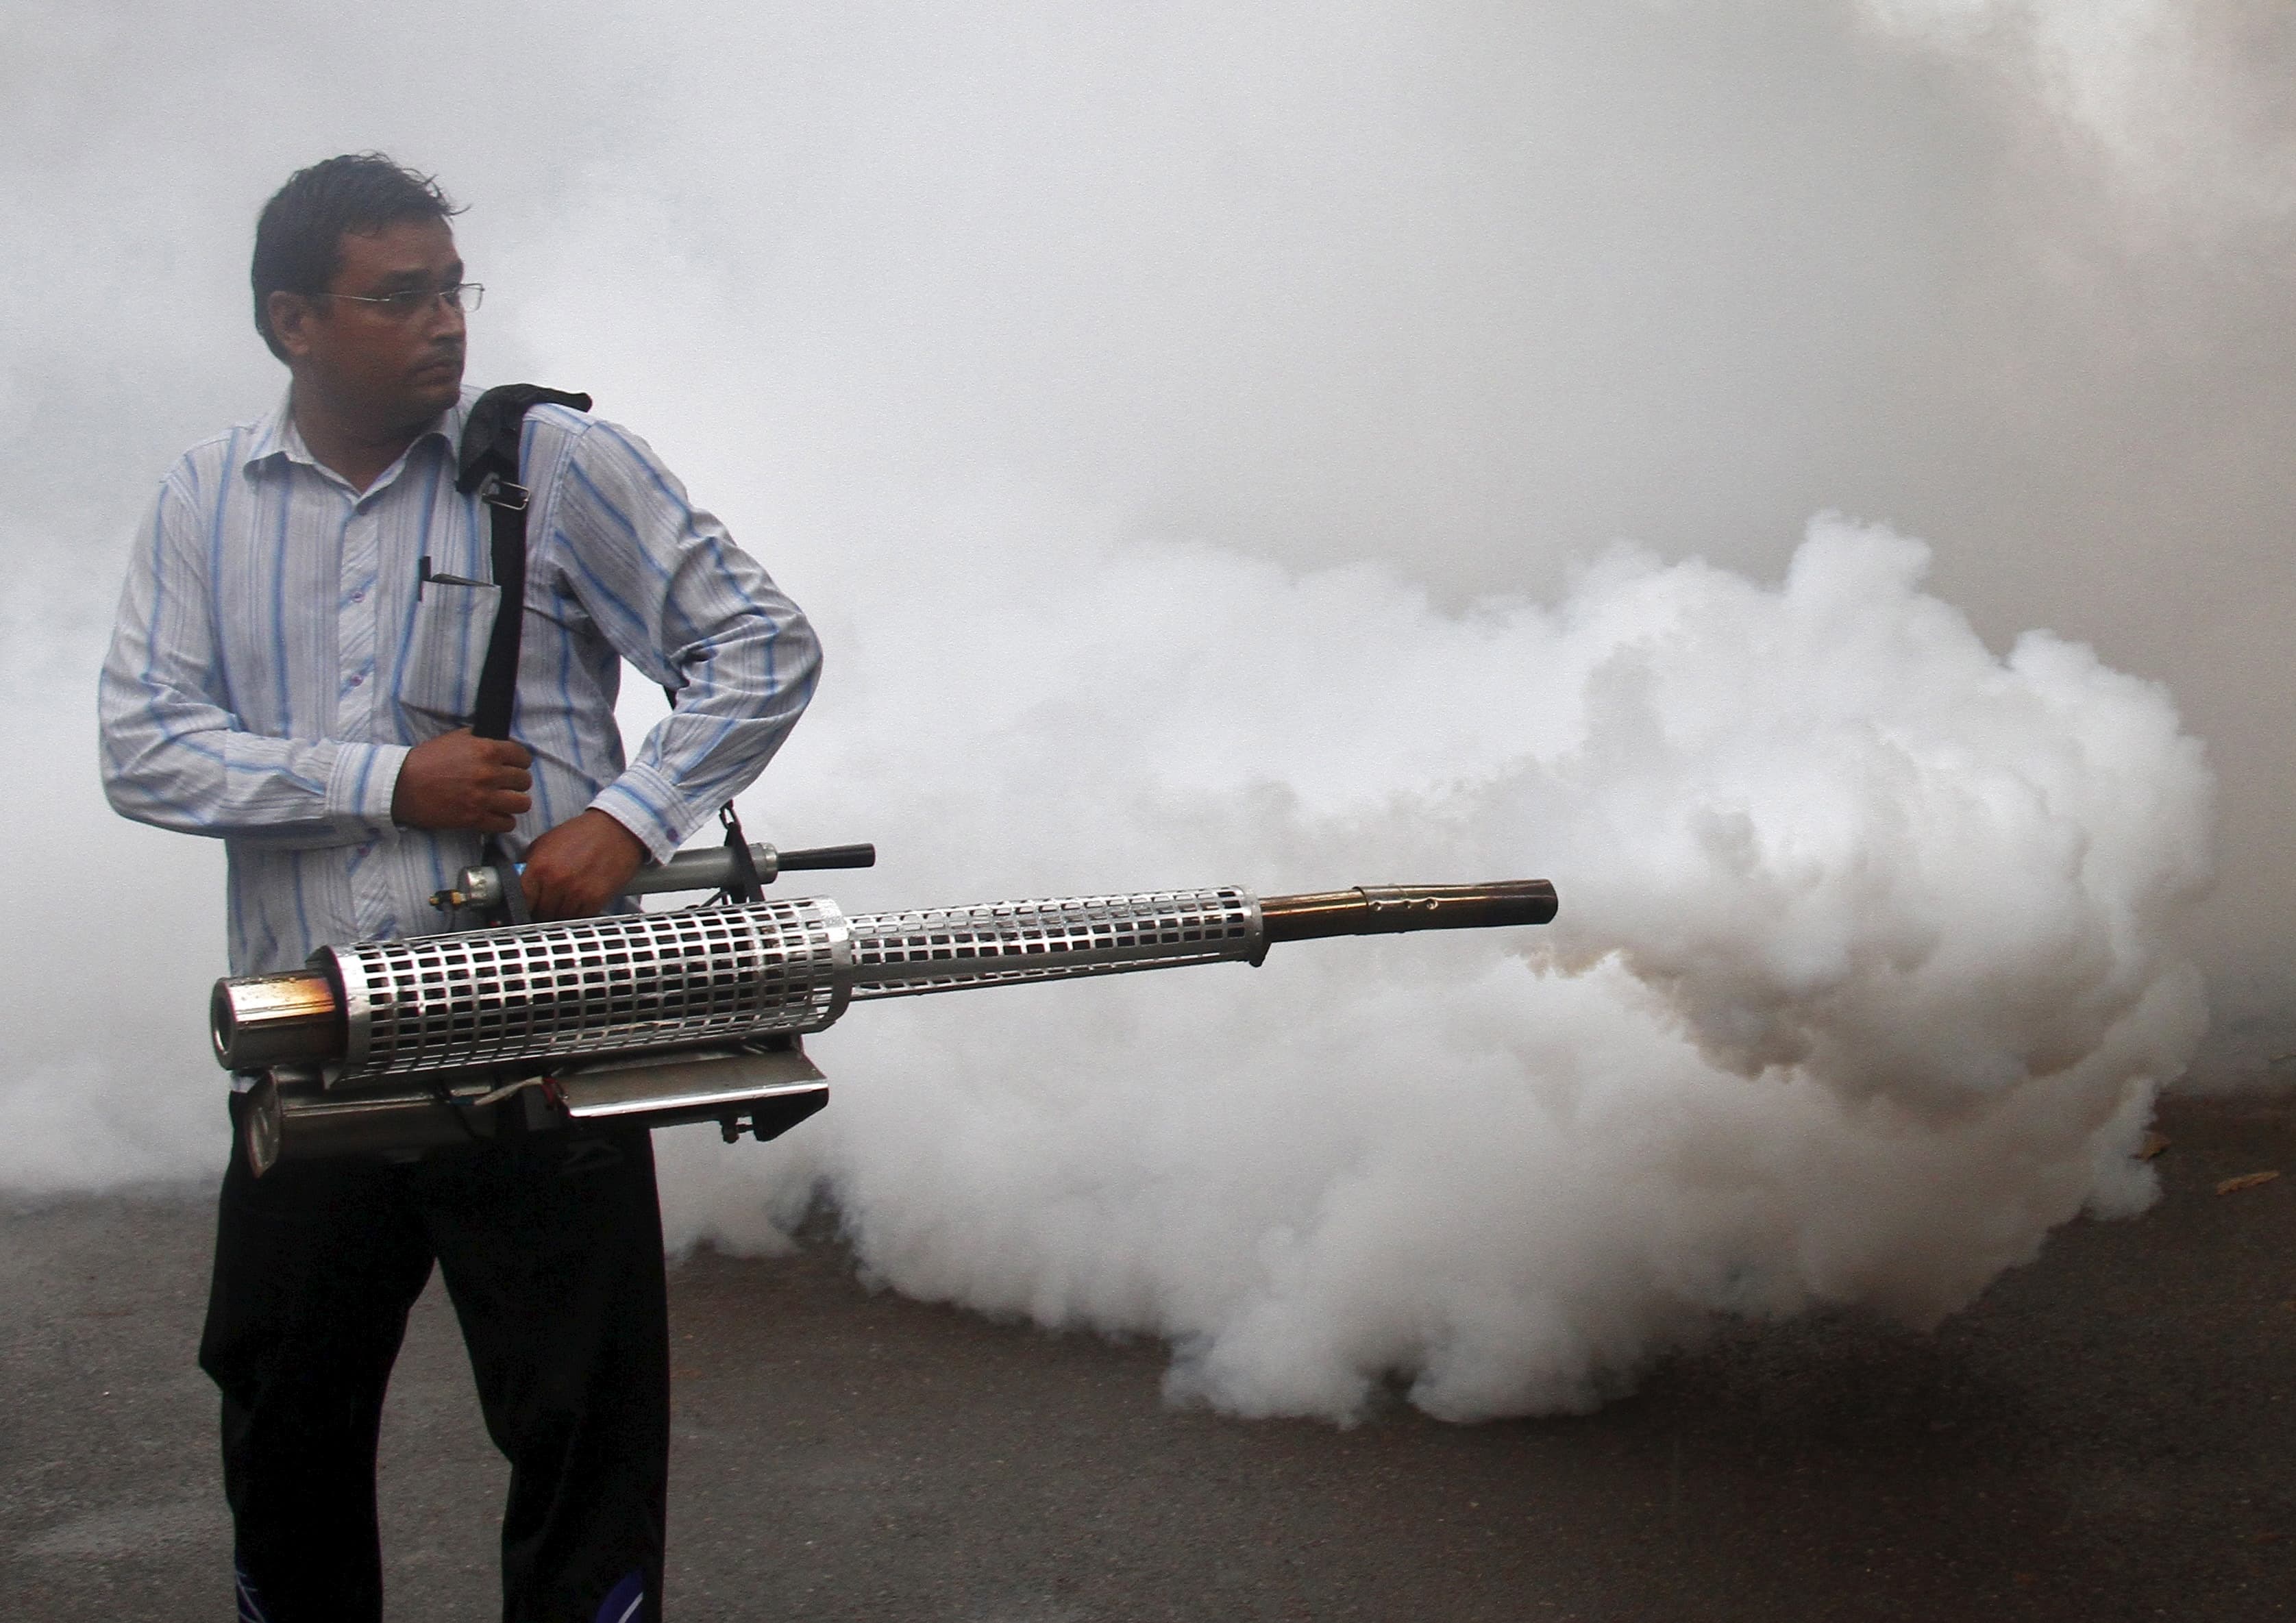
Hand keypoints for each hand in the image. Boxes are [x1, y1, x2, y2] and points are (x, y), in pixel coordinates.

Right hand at [392, 729, 532, 832]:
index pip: (523, 757)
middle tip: (505, 784)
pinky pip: (507, 824)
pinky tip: (495, 815)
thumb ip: (482, 739)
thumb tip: (501, 742)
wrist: (401, 784)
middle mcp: (489, 774)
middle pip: (525, 781)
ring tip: (504, 800)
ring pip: (522, 803)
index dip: (519, 762)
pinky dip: (504, 821)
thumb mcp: (456, 738)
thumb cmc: (427, 759)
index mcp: (487, 750)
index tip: (513, 766)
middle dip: (516, 782)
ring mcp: (483, 798)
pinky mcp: (475, 819)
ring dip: (515, 802)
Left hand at [520, 809, 647, 919]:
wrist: (616, 829)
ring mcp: (577, 892)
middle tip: (546, 906)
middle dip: (542, 911)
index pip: (521, 901)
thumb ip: (530, 865)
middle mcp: (556, 882)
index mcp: (539, 867)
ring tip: (565, 904)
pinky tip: (579, 904)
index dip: (523, 907)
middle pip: (540, 913)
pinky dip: (578, 914)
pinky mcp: (596, 898)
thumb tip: (519, 884)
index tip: (527, 907)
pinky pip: (580, 918)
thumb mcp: (545, 842)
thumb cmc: (581, 834)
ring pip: (560, 919)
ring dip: (560, 915)